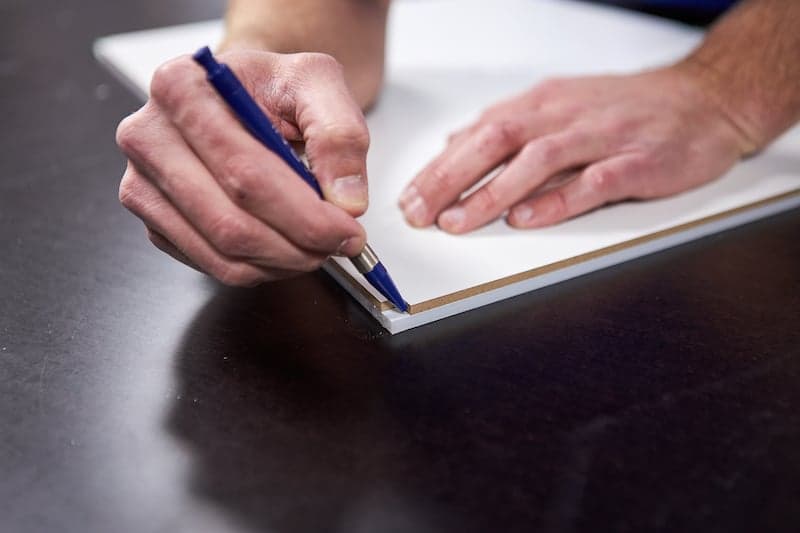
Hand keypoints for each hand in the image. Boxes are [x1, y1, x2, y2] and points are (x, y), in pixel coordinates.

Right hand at [116, 50, 369, 285]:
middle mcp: (148, 137)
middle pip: (231, 221)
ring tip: (318, 245)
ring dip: (283, 262)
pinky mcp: (155, 220)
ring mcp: (143, 184)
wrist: (243, 97)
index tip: (346, 228)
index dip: (304, 214)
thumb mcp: (317, 84)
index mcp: (181, 88)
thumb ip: (340, 134)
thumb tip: (346, 200)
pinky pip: (212, 265)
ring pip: (222, 253)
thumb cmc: (271, 88)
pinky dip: (260, 267)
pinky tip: (285, 246)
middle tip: (340, 243)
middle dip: (298, 244)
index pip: (245, 172)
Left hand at [399, 65, 750, 232]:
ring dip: (491, 193)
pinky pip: (593, 182)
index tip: (409, 198)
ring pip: (537, 161)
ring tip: (457, 221)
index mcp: (542, 104)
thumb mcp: (558, 106)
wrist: (705, 99)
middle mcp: (565, 116)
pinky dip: (557, 201)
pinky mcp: (638, 161)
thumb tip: (455, 145)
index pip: (477, 133)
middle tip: (418, 213)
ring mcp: (602, 137)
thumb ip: (508, 126)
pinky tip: (527, 219)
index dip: (438, 167)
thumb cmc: (626, 109)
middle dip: (449, 180)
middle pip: (495, 141)